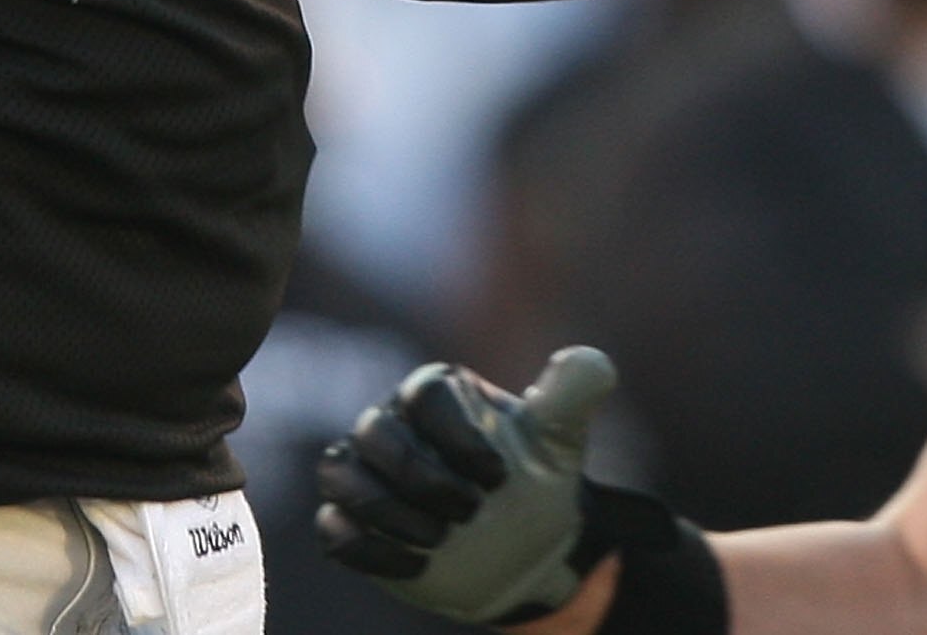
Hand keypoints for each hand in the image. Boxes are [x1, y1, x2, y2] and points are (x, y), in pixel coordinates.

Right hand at [316, 347, 614, 624]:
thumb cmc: (535, 481)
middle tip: (470, 512)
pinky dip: (368, 547)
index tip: (497, 477)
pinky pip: (332, 526)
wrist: (521, 548)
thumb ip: (572, 393)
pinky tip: (416, 564)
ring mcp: (369, 475)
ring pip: (339, 473)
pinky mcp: (356, 523)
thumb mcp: (560, 438)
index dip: (456, 436)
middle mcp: (393, 425)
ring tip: (439, 541)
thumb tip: (593, 362)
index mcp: (436, 395)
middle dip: (419, 477)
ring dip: (387, 511)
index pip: (422, 394)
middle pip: (373, 431)